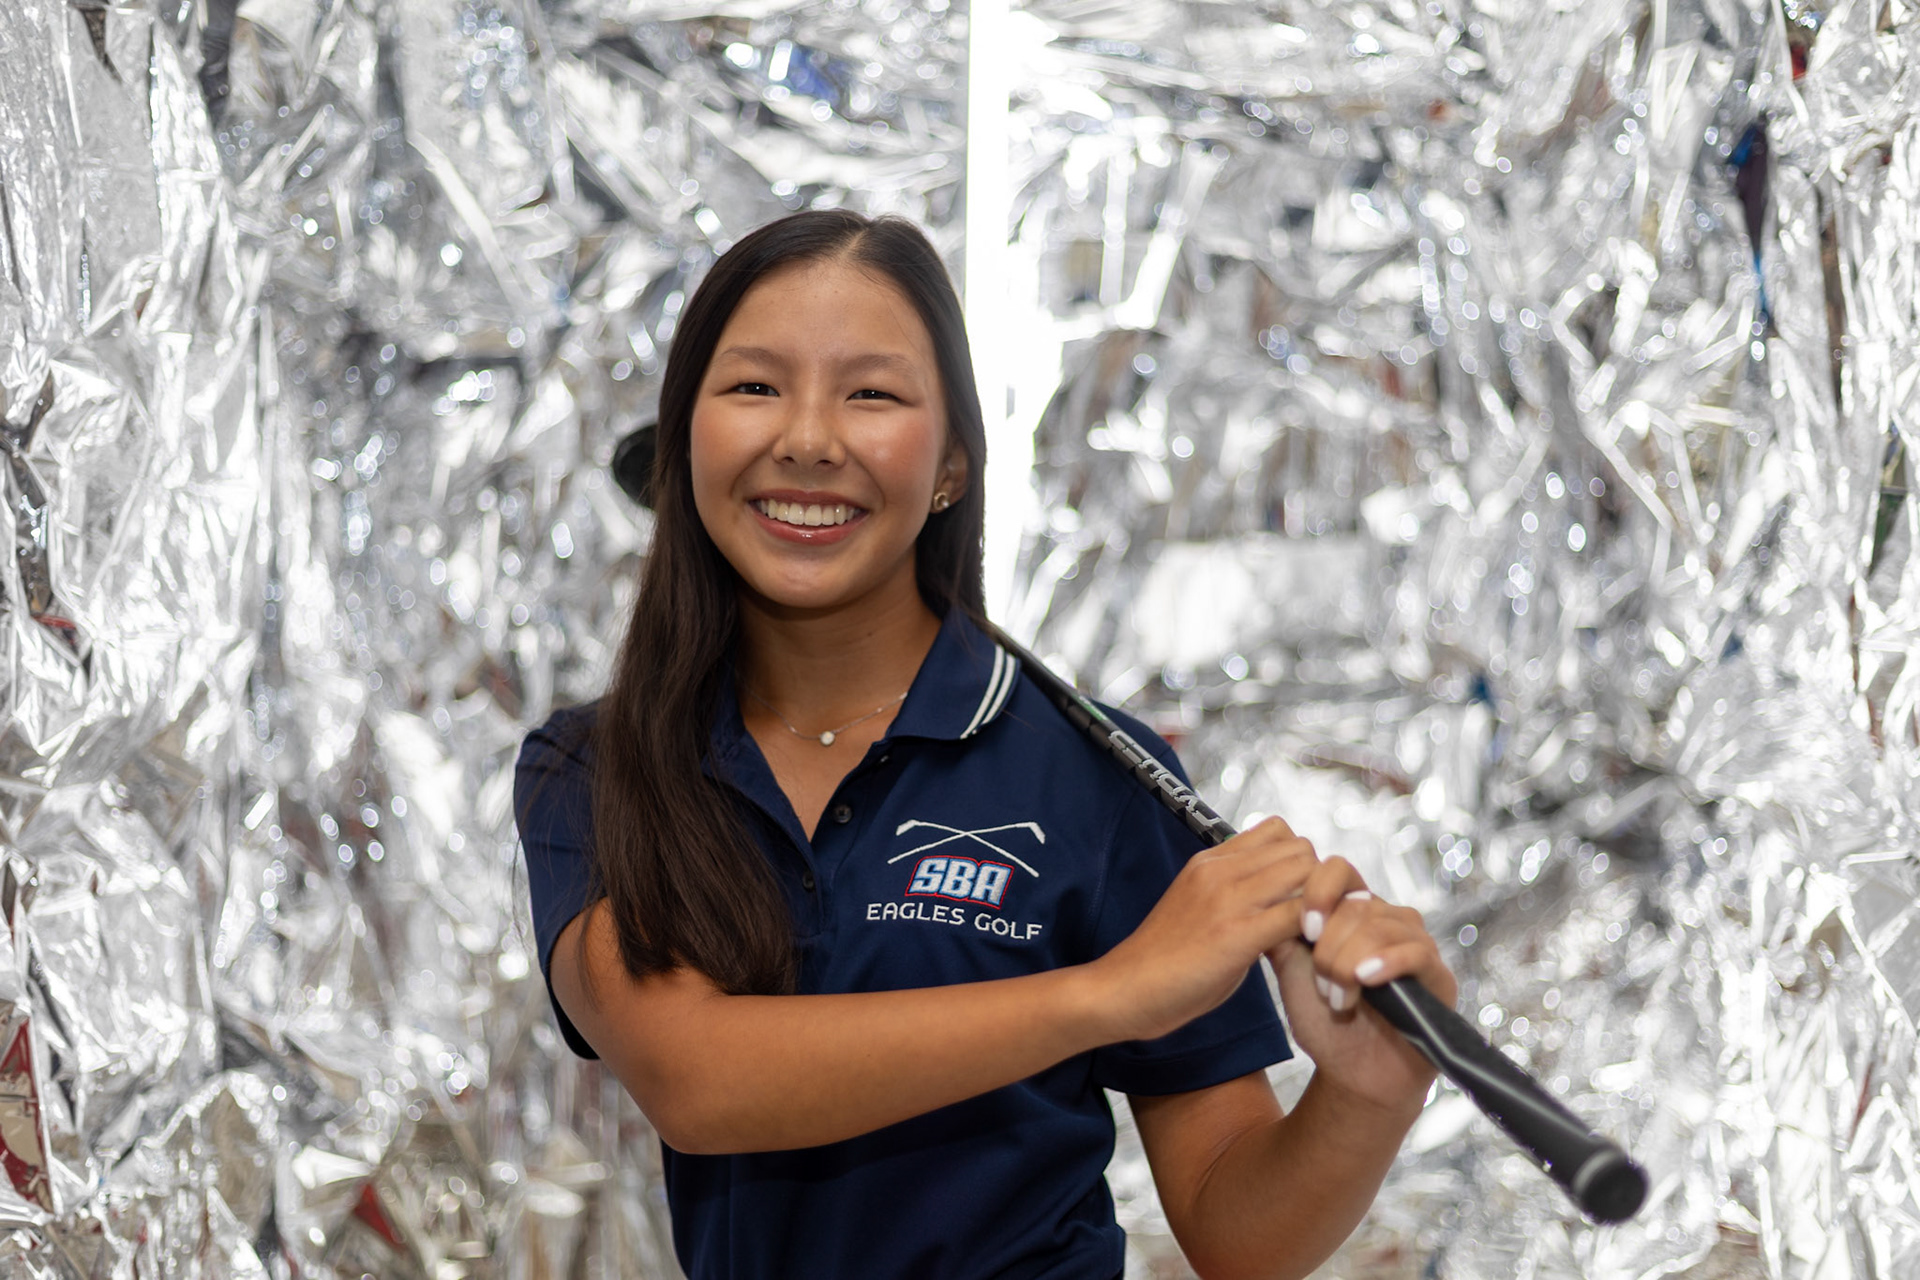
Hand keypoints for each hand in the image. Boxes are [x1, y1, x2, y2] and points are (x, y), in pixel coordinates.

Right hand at [1090, 818, 1320, 1043]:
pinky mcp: (1236, 935)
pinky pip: (1299, 914)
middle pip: (1301, 847)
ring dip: (1323, 902)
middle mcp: (1220, 870)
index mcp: (1210, 861)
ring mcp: (1228, 899)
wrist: (1125, 989)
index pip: (1278, 830)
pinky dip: (1318, 930)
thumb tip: (1280, 898)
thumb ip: (1237, 895)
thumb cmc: (1166, 961)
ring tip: (1319, 934)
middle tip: (1320, 916)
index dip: (1300, 860)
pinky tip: (1312, 952)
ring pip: (1307, 871)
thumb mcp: (1202, 909)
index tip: (1301, 893)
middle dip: (1320, 880)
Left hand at [1268, 862, 1457, 1117]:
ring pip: (1381, 926)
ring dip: (1350, 965)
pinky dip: (1387, 962)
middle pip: (1356, 903)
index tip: (1305, 928)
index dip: (1319, 891)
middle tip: (1324, 986)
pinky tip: (1366, 979)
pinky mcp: (1437, 973)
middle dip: (1330, 948)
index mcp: (1350, 912)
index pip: (1338, 870)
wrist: (1353, 1074)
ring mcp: (1414, 943)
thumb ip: (1280, 933)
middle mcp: (1385, 919)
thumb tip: (1264, 895)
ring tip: (1340, 999)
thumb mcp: (1292, 973)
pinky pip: (1416, 950)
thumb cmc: (1325, 1023)